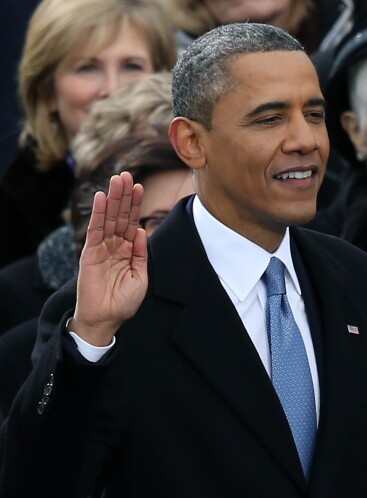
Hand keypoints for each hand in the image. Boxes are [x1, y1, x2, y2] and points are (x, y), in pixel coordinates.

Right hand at [70, 172, 147, 345]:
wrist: (107, 318)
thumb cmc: (124, 301)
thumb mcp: (140, 276)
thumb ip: (141, 253)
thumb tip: (141, 230)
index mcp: (128, 250)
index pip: (131, 222)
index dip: (135, 205)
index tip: (140, 186)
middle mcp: (114, 245)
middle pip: (119, 215)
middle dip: (124, 195)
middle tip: (127, 174)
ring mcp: (101, 247)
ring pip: (108, 218)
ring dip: (112, 198)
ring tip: (117, 179)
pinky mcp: (89, 253)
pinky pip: (94, 229)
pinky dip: (97, 213)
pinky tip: (101, 198)